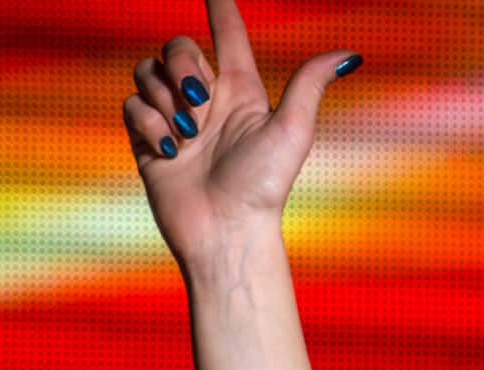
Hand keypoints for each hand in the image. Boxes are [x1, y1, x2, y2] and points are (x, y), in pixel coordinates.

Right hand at [122, 0, 362, 270]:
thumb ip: (310, 84)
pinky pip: (132, 104)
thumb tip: (352, 54)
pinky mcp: (149, 140)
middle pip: (177, 46)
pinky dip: (149, 124)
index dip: (220, 7)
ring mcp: (175, 120)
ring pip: (148, 72)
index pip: (228, 34)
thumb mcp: (292, 129)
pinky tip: (170, 153)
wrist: (226, 232)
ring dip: (166, 100)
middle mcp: (208, 101)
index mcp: (242, 92)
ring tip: (188, 139)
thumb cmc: (263, 187)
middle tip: (200, 105)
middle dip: (183, 66)